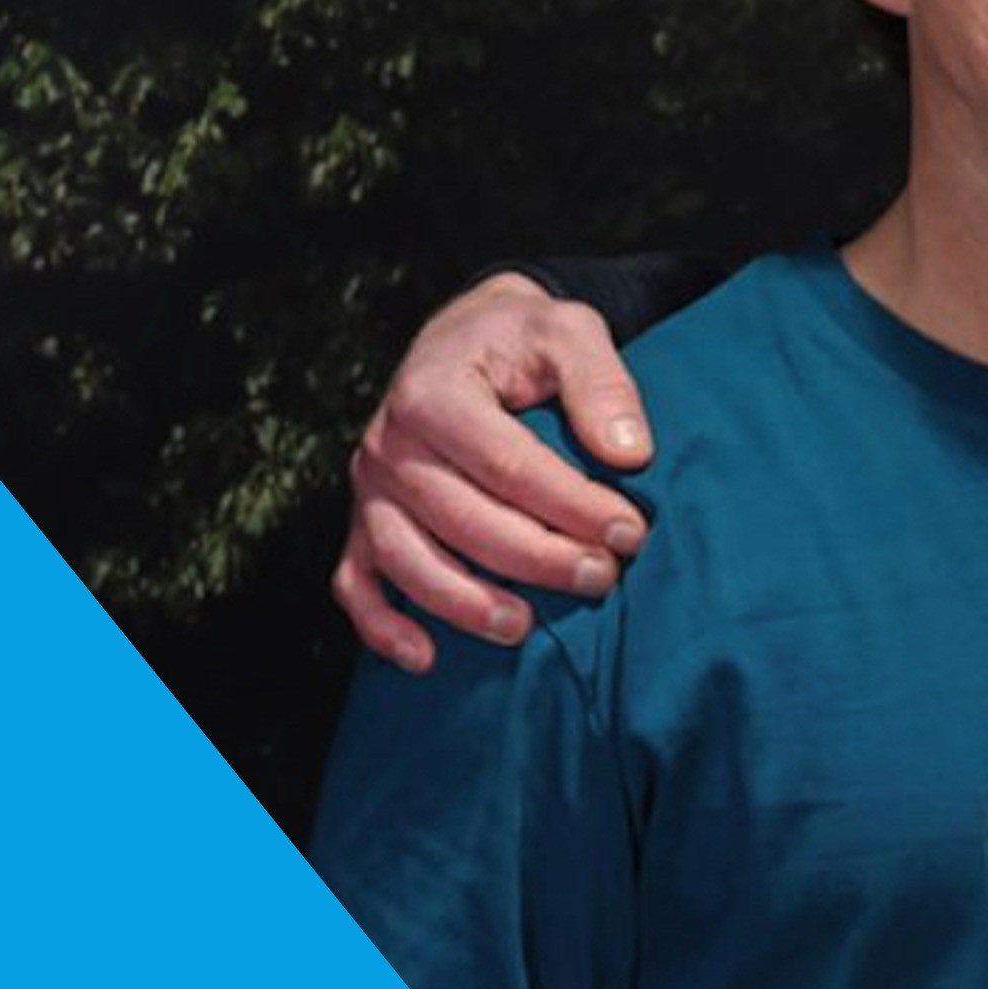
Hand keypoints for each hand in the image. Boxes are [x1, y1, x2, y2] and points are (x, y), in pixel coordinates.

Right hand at [331, 275, 653, 671]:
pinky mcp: (364, 520)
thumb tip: (631, 455)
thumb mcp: (571, 332)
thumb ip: (602, 384)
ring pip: (406, 558)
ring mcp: (371, 488)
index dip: (571, 505)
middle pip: (460, 518)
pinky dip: (382, 625)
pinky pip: (356, 581)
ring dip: (463, 602)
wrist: (466, 337)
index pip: (508, 464)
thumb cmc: (524, 340)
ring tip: (525, 629)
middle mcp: (389, 444)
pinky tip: (425, 657)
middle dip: (536, 559)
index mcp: (434, 393)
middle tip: (602, 579)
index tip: (630, 532)